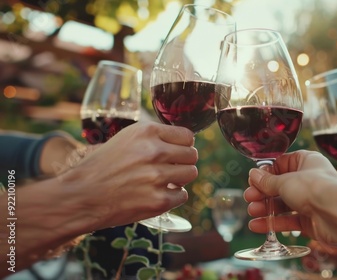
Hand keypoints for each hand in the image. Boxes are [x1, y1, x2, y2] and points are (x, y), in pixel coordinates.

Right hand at [59, 121, 197, 229]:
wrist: (80, 196)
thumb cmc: (101, 167)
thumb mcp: (125, 140)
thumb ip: (152, 138)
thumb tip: (181, 142)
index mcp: (146, 132)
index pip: (187, 136)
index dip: (183, 145)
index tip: (176, 152)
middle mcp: (154, 151)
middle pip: (192, 155)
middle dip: (184, 162)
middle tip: (171, 168)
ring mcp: (157, 177)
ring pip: (191, 174)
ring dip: (180, 179)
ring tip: (164, 182)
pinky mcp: (158, 200)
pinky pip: (182, 196)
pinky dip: (173, 197)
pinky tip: (157, 195)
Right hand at [244, 150, 336, 245]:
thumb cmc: (317, 188)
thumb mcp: (285, 181)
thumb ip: (267, 181)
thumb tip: (253, 175)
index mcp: (307, 162)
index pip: (282, 164)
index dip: (266, 172)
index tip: (253, 180)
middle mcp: (310, 180)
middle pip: (281, 186)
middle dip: (263, 192)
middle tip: (249, 197)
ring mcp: (311, 201)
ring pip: (284, 204)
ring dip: (266, 208)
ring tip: (252, 212)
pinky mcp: (311, 220)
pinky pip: (289, 221)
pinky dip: (274, 223)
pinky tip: (258, 225)